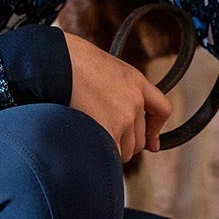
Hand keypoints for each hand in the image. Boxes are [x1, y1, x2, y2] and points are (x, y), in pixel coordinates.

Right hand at [61, 32, 171, 162]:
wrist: (57, 61)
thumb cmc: (71, 63)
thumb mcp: (104, 69)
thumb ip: (119, 91)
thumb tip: (121, 122)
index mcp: (136, 81)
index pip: (161, 109)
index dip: (155, 129)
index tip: (152, 143)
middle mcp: (134, 100)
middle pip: (139, 140)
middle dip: (123, 144)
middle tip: (100, 137)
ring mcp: (123, 117)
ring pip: (124, 151)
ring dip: (110, 151)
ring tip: (89, 136)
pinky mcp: (108, 130)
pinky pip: (111, 155)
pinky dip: (101, 157)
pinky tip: (87, 145)